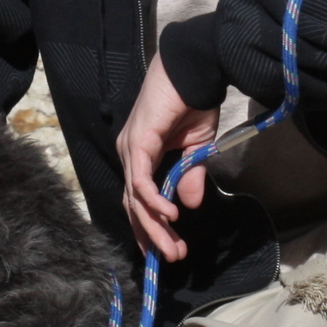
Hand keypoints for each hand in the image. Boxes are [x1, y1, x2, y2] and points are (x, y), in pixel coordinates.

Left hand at [118, 55, 218, 263]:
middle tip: (170, 257)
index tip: (165, 249)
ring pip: (135, 199)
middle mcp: (130, 154)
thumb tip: (189, 206)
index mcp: (141, 155)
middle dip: (152, 234)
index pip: (137, 199)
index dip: (149, 226)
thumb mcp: (196, 149)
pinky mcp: (137, 142)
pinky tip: (170, 215)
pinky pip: (141, 181)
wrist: (195, 69)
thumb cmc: (194, 101)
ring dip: (155, 225)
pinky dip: (154, 201)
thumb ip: (189, 177)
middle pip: (132, 205)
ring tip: (173, 247)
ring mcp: (130, 148)